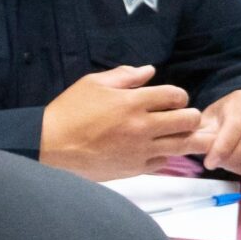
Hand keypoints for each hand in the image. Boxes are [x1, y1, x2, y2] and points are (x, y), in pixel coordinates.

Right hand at [39, 65, 202, 180]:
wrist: (49, 145)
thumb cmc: (69, 111)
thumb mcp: (92, 83)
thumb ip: (124, 75)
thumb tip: (150, 71)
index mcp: (132, 102)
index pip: (176, 95)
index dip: (179, 96)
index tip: (173, 99)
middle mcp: (142, 126)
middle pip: (189, 120)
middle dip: (190, 116)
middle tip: (182, 117)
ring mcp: (140, 150)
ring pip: (184, 145)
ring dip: (190, 138)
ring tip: (188, 136)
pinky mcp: (134, 168)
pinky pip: (163, 162)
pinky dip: (163, 155)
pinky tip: (154, 150)